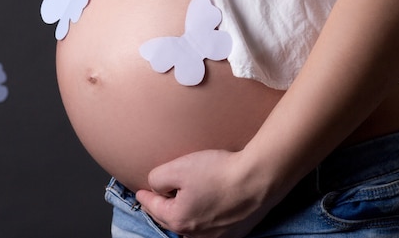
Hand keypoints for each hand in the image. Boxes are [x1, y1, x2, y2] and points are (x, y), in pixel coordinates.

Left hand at [136, 149, 279, 237]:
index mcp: (178, 219)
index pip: (153, 207)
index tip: (139, 192)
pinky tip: (206, 206)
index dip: (145, 197)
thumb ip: (157, 178)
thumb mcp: (178, 168)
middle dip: (161, 208)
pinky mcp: (234, 233)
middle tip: (155, 198)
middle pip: (170, 219)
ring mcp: (216, 237)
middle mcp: (195, 235)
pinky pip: (211, 228)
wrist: (258, 179)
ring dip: (183, 215)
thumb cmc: (218, 172)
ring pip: (190, 227)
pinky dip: (204, 218)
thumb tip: (156, 186)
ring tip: (180, 202)